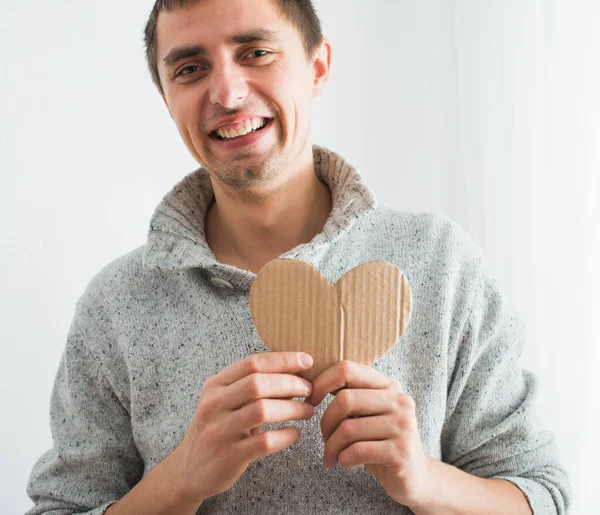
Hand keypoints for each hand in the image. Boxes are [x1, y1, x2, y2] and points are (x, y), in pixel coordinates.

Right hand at [175, 352, 314, 504]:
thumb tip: (294, 371)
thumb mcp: (223, 401)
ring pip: (262, 411)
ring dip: (292, 408)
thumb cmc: (216, 429)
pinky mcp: (228, 457)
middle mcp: (213, 405)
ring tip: (307, 410)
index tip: (306, 361)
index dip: (283, 360)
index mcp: (215, 385)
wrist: (189, 471)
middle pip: (257, 384)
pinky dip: (286, 436)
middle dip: (290, 383)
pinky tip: (294, 433)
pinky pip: (265, 442)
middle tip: (309, 389)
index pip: (252, 363)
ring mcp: (219, 431)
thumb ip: (249, 385)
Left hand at [306, 360, 431, 507]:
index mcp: (389, 385)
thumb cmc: (382, 442)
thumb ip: (351, 395)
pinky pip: (357, 451)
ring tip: (331, 455)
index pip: (348, 369)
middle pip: (345, 399)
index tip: (311, 400)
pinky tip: (344, 463)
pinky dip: (343, 459)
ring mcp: (402, 425)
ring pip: (348, 428)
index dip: (322, 382)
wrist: (416, 477)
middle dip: (326, 422)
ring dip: (332, 446)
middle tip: (324, 438)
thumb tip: (311, 383)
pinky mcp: (400, 451)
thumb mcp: (369, 413)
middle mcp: (399, 401)